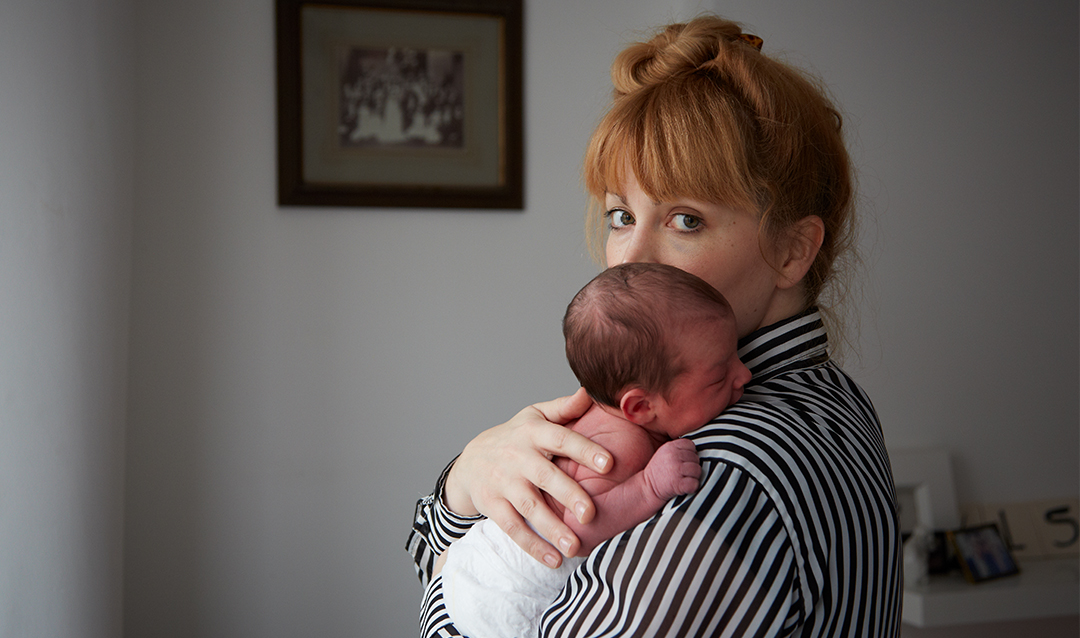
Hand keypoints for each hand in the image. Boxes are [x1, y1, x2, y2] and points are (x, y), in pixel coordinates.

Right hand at [444, 388, 611, 567]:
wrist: (469, 461)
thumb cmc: (514, 437)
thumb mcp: (535, 416)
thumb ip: (564, 408)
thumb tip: (591, 392)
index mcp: (533, 433)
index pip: (561, 439)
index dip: (584, 450)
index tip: (609, 463)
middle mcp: (518, 457)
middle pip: (545, 476)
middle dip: (568, 495)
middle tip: (591, 513)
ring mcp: (503, 482)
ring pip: (529, 507)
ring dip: (551, 528)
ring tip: (575, 547)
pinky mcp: (492, 505)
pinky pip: (513, 528)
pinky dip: (532, 545)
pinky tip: (554, 560)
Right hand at [642, 439, 700, 500]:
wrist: (646, 488)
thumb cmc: (658, 472)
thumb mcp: (664, 453)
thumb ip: (678, 449)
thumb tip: (696, 452)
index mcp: (671, 446)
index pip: (691, 445)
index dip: (690, 454)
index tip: (683, 461)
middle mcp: (674, 456)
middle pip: (696, 458)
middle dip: (692, 466)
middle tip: (682, 473)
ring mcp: (676, 469)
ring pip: (697, 470)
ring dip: (693, 477)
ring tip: (683, 479)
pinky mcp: (678, 483)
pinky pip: (695, 483)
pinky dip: (692, 487)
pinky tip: (684, 487)